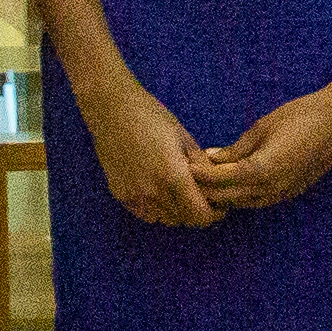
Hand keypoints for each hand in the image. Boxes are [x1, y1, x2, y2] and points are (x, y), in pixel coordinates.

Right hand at [86, 71, 218, 227]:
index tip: (218, 205)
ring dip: (176, 212)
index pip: (199, 215)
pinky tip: (159, 191)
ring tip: (179, 192)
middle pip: (183, 220)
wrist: (112, 111)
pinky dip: (157, 209)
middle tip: (201, 196)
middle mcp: (153, 193)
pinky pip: (145, 213)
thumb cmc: (153, 118)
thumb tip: (215, 183)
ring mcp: (134, 197)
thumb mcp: (185, 138)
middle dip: (196, 212)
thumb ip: (201, 165)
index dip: (213, 214)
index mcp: (174, 177)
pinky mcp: (120, 195)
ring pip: (164, 219)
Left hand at [198, 76, 331, 212]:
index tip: (182, 165)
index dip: (198, 174)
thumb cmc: (302, 115)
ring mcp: (282, 194)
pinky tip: (230, 182)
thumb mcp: (262, 127)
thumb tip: (210, 159)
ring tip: (204, 181)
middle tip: (186, 176)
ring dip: (222, 195)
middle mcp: (270, 189)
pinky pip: (257, 200)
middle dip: (205, 189)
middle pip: (226, 198)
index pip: (218, 180)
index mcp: (261, 171)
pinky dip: (239, 194)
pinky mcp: (290, 192)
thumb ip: (236, 149)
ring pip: (241, 203)